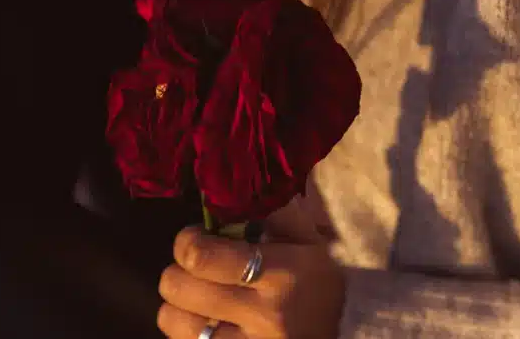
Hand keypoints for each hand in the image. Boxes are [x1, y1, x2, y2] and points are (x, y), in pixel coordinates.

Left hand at [157, 221, 344, 338]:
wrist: (345, 335)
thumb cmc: (320, 286)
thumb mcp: (309, 243)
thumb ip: (274, 214)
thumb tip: (234, 194)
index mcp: (281, 273)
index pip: (203, 256)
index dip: (187, 241)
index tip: (195, 236)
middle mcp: (260, 314)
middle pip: (179, 286)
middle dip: (179, 269)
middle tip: (197, 266)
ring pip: (174, 320)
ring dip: (178, 303)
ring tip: (198, 297)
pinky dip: (186, 328)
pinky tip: (205, 321)